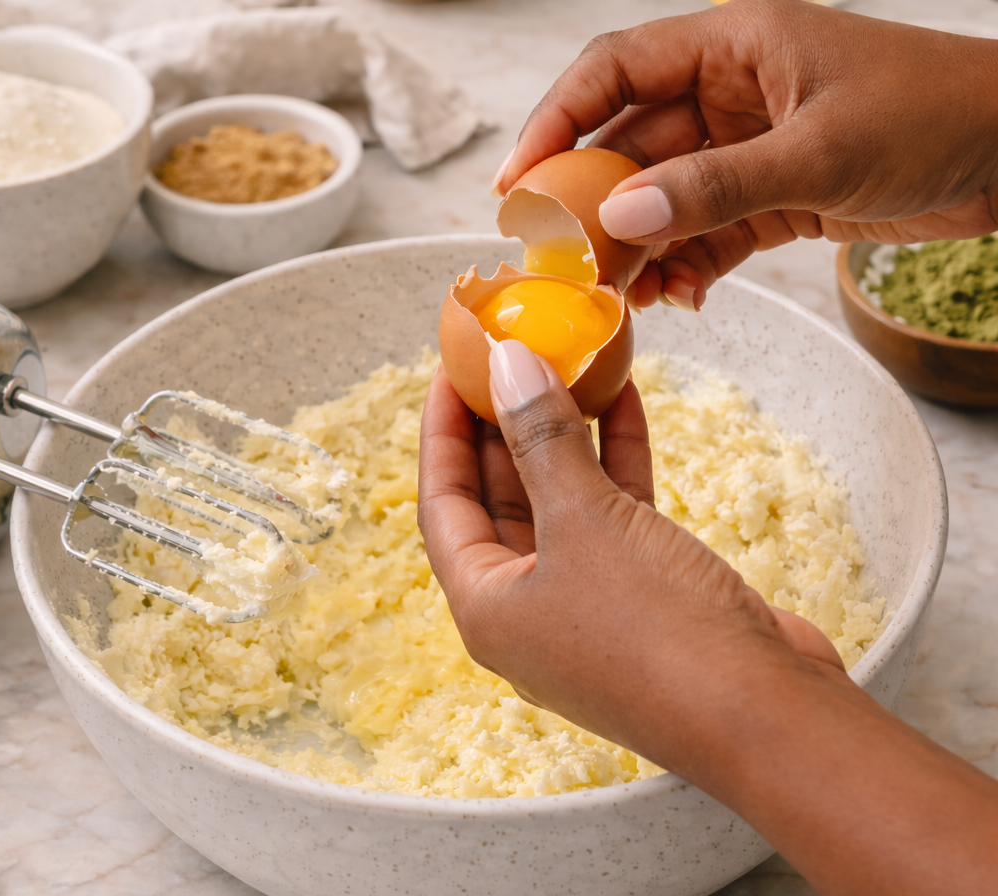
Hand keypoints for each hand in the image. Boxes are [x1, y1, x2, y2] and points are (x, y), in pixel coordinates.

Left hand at [417, 340, 841, 769]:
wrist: (766, 712)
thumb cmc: (656, 628)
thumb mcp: (585, 522)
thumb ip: (541, 439)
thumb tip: (507, 366)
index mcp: (487, 607)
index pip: (442, 503)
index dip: (442, 432)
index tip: (452, 369)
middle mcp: (528, 609)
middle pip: (499, 500)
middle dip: (503, 427)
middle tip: (507, 360)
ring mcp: (588, 603)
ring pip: (562, 503)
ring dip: (563, 436)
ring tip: (562, 366)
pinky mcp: (644, 593)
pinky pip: (615, 515)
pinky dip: (616, 461)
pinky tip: (622, 403)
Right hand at [492, 0, 997, 310]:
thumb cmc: (931, 117)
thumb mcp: (816, 151)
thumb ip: (714, 185)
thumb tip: (619, 217)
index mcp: (731, 45)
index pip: (613, 70)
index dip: (555, 120)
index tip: (515, 181)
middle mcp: (728, 93)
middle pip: (630, 146)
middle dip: (595, 208)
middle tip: (565, 264)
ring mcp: (746, 149)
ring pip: (664, 200)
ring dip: (640, 249)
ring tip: (624, 295)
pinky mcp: (770, 198)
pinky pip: (706, 234)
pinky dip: (688, 267)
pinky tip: (680, 298)